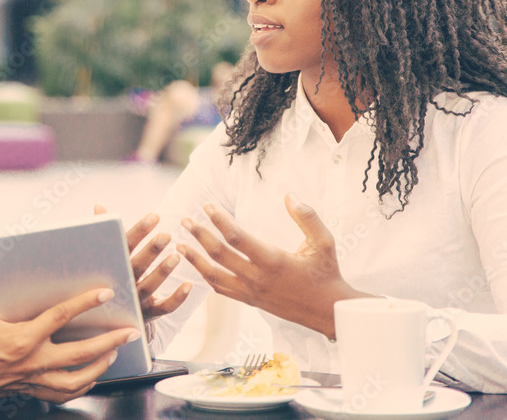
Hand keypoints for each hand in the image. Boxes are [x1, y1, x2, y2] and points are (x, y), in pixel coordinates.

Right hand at [0, 263, 139, 402]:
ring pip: (76, 378)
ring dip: (100, 366)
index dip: (85, 303)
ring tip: (115, 353)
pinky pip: (62, 393)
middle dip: (109, 342)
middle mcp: (31, 361)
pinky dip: (81, 386)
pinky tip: (91, 376)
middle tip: (130, 331)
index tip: (105, 293)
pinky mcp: (28, 389)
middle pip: (80, 353)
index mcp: (20, 338)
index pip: (60, 317)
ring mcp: (32, 379)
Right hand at [94, 204, 191, 320]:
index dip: (139, 230)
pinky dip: (177, 298)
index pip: (125, 244)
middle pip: (137, 266)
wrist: (102, 318)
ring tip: (177, 256)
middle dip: (152, 250)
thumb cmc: (108, 276)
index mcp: (112, 265)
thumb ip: (104, 232)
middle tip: (167, 235)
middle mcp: (122, 283)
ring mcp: (134, 301)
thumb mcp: (104, 256)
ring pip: (150, 287)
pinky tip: (189, 284)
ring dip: (163, 272)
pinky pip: (164, 308)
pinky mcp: (148, 315)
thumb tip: (98, 205)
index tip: (155, 215)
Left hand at [177, 194, 370, 338]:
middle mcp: (258, 278)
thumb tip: (290, 195)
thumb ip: (307, 217)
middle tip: (184, 220)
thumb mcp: (324, 242)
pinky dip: (206, 278)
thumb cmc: (326, 273)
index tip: (207, 206)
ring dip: (194, 259)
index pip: (237, 237)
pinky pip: (222, 290)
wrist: (327, 311)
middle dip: (199, 236)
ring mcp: (251, 292)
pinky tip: (197, 267)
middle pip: (219, 255)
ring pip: (214, 276)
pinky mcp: (250, 301)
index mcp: (273, 261)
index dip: (219, 220)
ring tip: (178, 245)